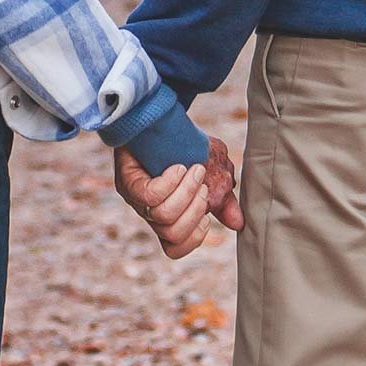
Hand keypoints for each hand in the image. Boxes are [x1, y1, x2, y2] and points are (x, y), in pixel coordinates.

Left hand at [115, 136, 242, 260]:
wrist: (157, 117)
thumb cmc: (184, 146)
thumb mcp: (212, 171)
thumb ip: (223, 199)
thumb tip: (238, 223)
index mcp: (167, 216)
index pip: (173, 248)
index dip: (193, 239)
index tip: (207, 217)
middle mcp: (149, 212)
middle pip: (173, 235)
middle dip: (195, 210)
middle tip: (202, 185)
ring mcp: (136, 198)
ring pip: (164, 216)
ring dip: (186, 192)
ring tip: (195, 170)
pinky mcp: (127, 181)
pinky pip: (150, 195)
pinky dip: (170, 182)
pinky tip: (178, 167)